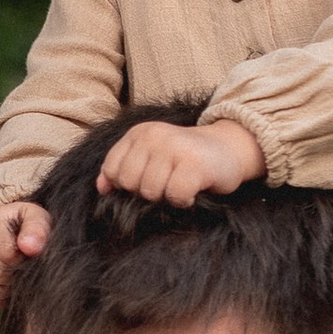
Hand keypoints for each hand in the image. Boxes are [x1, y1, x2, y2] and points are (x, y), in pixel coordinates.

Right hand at [0, 199, 50, 313]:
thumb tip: (31, 247)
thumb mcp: (36, 219)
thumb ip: (38, 229)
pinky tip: (2, 288)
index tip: (27, 255)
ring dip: (5, 291)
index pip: (7, 254)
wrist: (4, 229)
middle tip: (21, 268)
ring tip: (13, 277)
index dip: (22, 261)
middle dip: (14, 276)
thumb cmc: (23, 227)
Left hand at [95, 118, 267, 208]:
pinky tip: (192, 191)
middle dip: (147, 192)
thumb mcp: (152, 155)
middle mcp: (154, 135)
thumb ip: (123, 168)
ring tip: (181, 185)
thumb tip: (102, 188)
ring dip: (167, 197)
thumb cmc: (187, 158)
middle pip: (130, 183)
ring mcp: (174, 148)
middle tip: (168, 183)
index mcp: (140, 132)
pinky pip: (175, 196)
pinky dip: (184, 201)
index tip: (147, 182)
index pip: (112, 170)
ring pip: (151, 192)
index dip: (126, 186)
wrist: (230, 148)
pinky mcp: (194, 164)